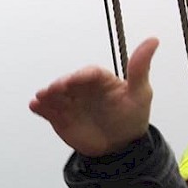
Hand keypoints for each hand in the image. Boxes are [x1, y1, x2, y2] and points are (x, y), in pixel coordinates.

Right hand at [29, 38, 158, 155]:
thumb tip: (153, 40)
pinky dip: (39, 107)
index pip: (89, 73)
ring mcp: (70, 102)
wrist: (118, 147)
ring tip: (41, 97)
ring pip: (55, 95)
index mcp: (100, 80)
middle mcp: (82, 89)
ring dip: (47, 95)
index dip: (80, 76)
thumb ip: (140, 69)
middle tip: (54, 89)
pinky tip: (34, 106)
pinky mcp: (60, 117)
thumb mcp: (141, 93)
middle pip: (68, 83)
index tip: (74, 80)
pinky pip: (47, 110)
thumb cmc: (132, 117)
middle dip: (60, 85)